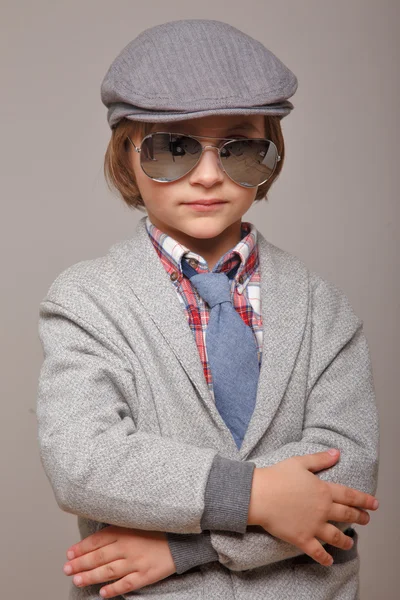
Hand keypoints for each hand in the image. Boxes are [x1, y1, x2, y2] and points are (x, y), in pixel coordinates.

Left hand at [63, 526, 176, 597]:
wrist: (182, 539)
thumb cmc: (158, 530)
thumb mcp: (136, 523)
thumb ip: (118, 529)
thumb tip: (97, 537)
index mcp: (125, 531)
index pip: (97, 540)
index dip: (81, 548)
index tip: (69, 554)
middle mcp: (128, 546)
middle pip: (99, 557)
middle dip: (80, 563)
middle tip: (66, 569)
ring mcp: (136, 562)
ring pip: (108, 571)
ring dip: (91, 576)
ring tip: (77, 580)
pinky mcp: (146, 575)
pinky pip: (126, 584)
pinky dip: (113, 589)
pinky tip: (102, 593)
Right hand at [248, 449, 378, 566]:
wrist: (259, 494)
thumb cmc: (277, 476)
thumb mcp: (300, 462)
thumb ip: (320, 459)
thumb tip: (336, 453)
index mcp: (323, 490)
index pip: (349, 496)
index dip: (363, 500)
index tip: (374, 504)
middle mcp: (322, 509)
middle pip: (346, 515)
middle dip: (359, 518)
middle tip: (366, 520)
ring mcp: (313, 525)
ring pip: (335, 536)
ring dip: (345, 540)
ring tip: (350, 542)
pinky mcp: (302, 538)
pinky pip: (317, 551)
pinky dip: (325, 558)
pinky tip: (329, 561)